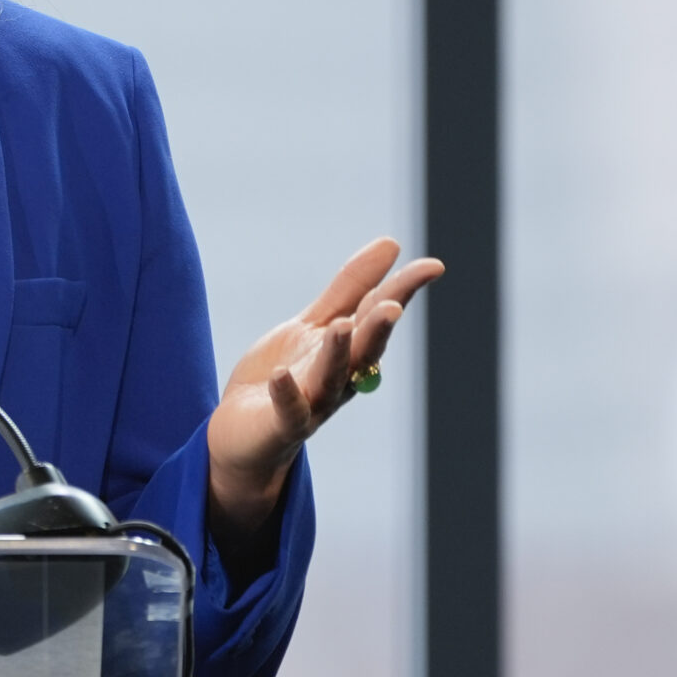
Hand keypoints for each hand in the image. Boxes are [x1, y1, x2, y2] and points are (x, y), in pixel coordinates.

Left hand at [206, 238, 442, 539]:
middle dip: (377, 329)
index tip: (433, 265)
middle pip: (363, 351)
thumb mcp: (312, 324)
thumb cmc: (285, 374)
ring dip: (337, 354)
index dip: (403, 290)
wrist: (242, 433)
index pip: (378, 316)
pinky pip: (288, 411)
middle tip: (391, 306)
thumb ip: (349, 288)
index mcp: (350, 352)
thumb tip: (393, 243)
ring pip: (330, 378)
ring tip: (341, 326)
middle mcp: (339, 379)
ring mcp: (312, 403)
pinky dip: (287, 394)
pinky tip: (281, 375)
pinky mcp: (281, 424)